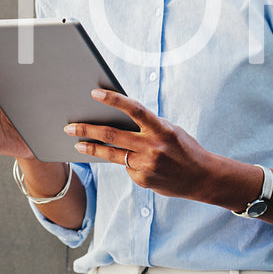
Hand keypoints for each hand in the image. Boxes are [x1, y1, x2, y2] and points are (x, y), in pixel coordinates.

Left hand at [65, 89, 222, 200]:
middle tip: (69, 126)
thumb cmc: (184, 148)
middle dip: (87, 130)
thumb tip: (117, 119)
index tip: (95, 93)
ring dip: (91, 148)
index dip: (114, 100)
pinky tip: (131, 161)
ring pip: (112, 155)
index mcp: (162, 129)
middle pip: (112, 135)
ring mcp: (147, 166)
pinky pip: (126, 167)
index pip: (135, 110)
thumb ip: (147, 126)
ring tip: (77, 143)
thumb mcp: (170, 130)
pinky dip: (125, 162)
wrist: (203, 178)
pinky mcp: (143, 181)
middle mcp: (153, 147)